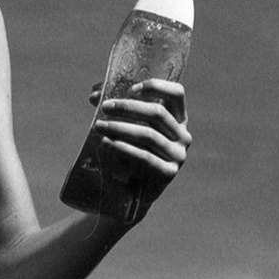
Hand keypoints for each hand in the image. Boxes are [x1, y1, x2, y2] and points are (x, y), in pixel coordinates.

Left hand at [87, 77, 190, 207]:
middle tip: (105, 107)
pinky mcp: (168, 172)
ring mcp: (178, 154)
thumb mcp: (130, 126)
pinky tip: (107, 143)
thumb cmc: (130, 152)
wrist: (133, 191)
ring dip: (121, 127)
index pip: (177, 94)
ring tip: (99, 126)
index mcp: (178, 118)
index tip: (131, 89)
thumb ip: (117, 109)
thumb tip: (95, 94)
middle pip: (158, 113)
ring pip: (149, 135)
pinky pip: (145, 157)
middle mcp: (183, 134)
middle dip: (128, 107)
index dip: (156, 87)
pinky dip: (124, 148)